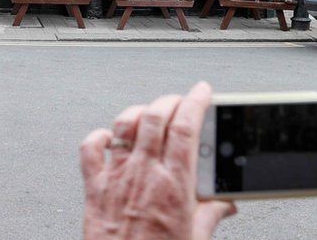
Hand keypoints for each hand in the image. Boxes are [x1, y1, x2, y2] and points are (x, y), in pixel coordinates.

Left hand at [80, 83, 234, 239]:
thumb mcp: (195, 239)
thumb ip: (211, 215)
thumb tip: (226, 204)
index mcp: (174, 185)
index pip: (186, 128)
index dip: (195, 102)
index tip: (202, 91)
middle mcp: (144, 174)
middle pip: (155, 117)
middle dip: (169, 100)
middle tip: (180, 100)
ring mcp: (116, 177)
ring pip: (125, 125)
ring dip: (139, 112)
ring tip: (150, 111)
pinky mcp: (94, 188)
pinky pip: (90, 150)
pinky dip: (99, 137)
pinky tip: (109, 137)